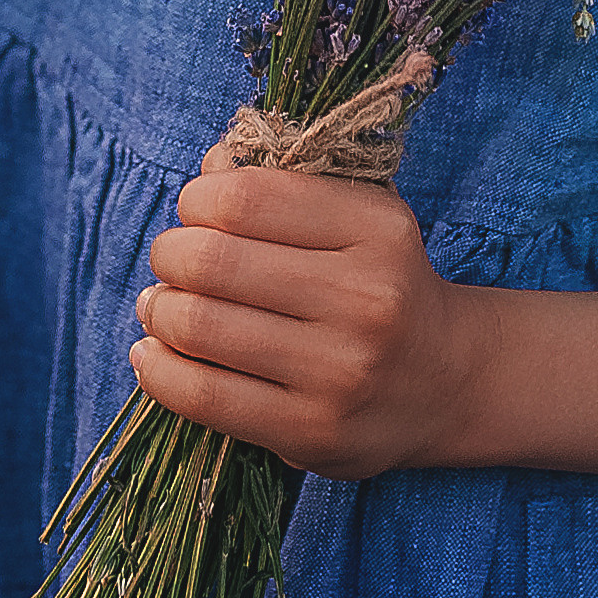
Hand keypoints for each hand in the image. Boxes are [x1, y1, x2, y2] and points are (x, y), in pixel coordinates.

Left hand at [130, 158, 490, 480]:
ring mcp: (339, 372)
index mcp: (377, 230)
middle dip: (170, 253)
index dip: (199, 198)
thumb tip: (208, 166)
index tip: (194, 210)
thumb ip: (286, 183)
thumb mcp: (358, 217)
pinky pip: (205, 397)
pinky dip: (159, 369)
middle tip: (170, 259)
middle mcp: (365, 299)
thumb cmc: (381, 282)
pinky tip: (153, 351)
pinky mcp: (310, 431)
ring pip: (202, 327)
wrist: (444, 381)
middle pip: (214, 260)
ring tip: (160, 304)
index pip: (248, 197)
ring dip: (159, 308)